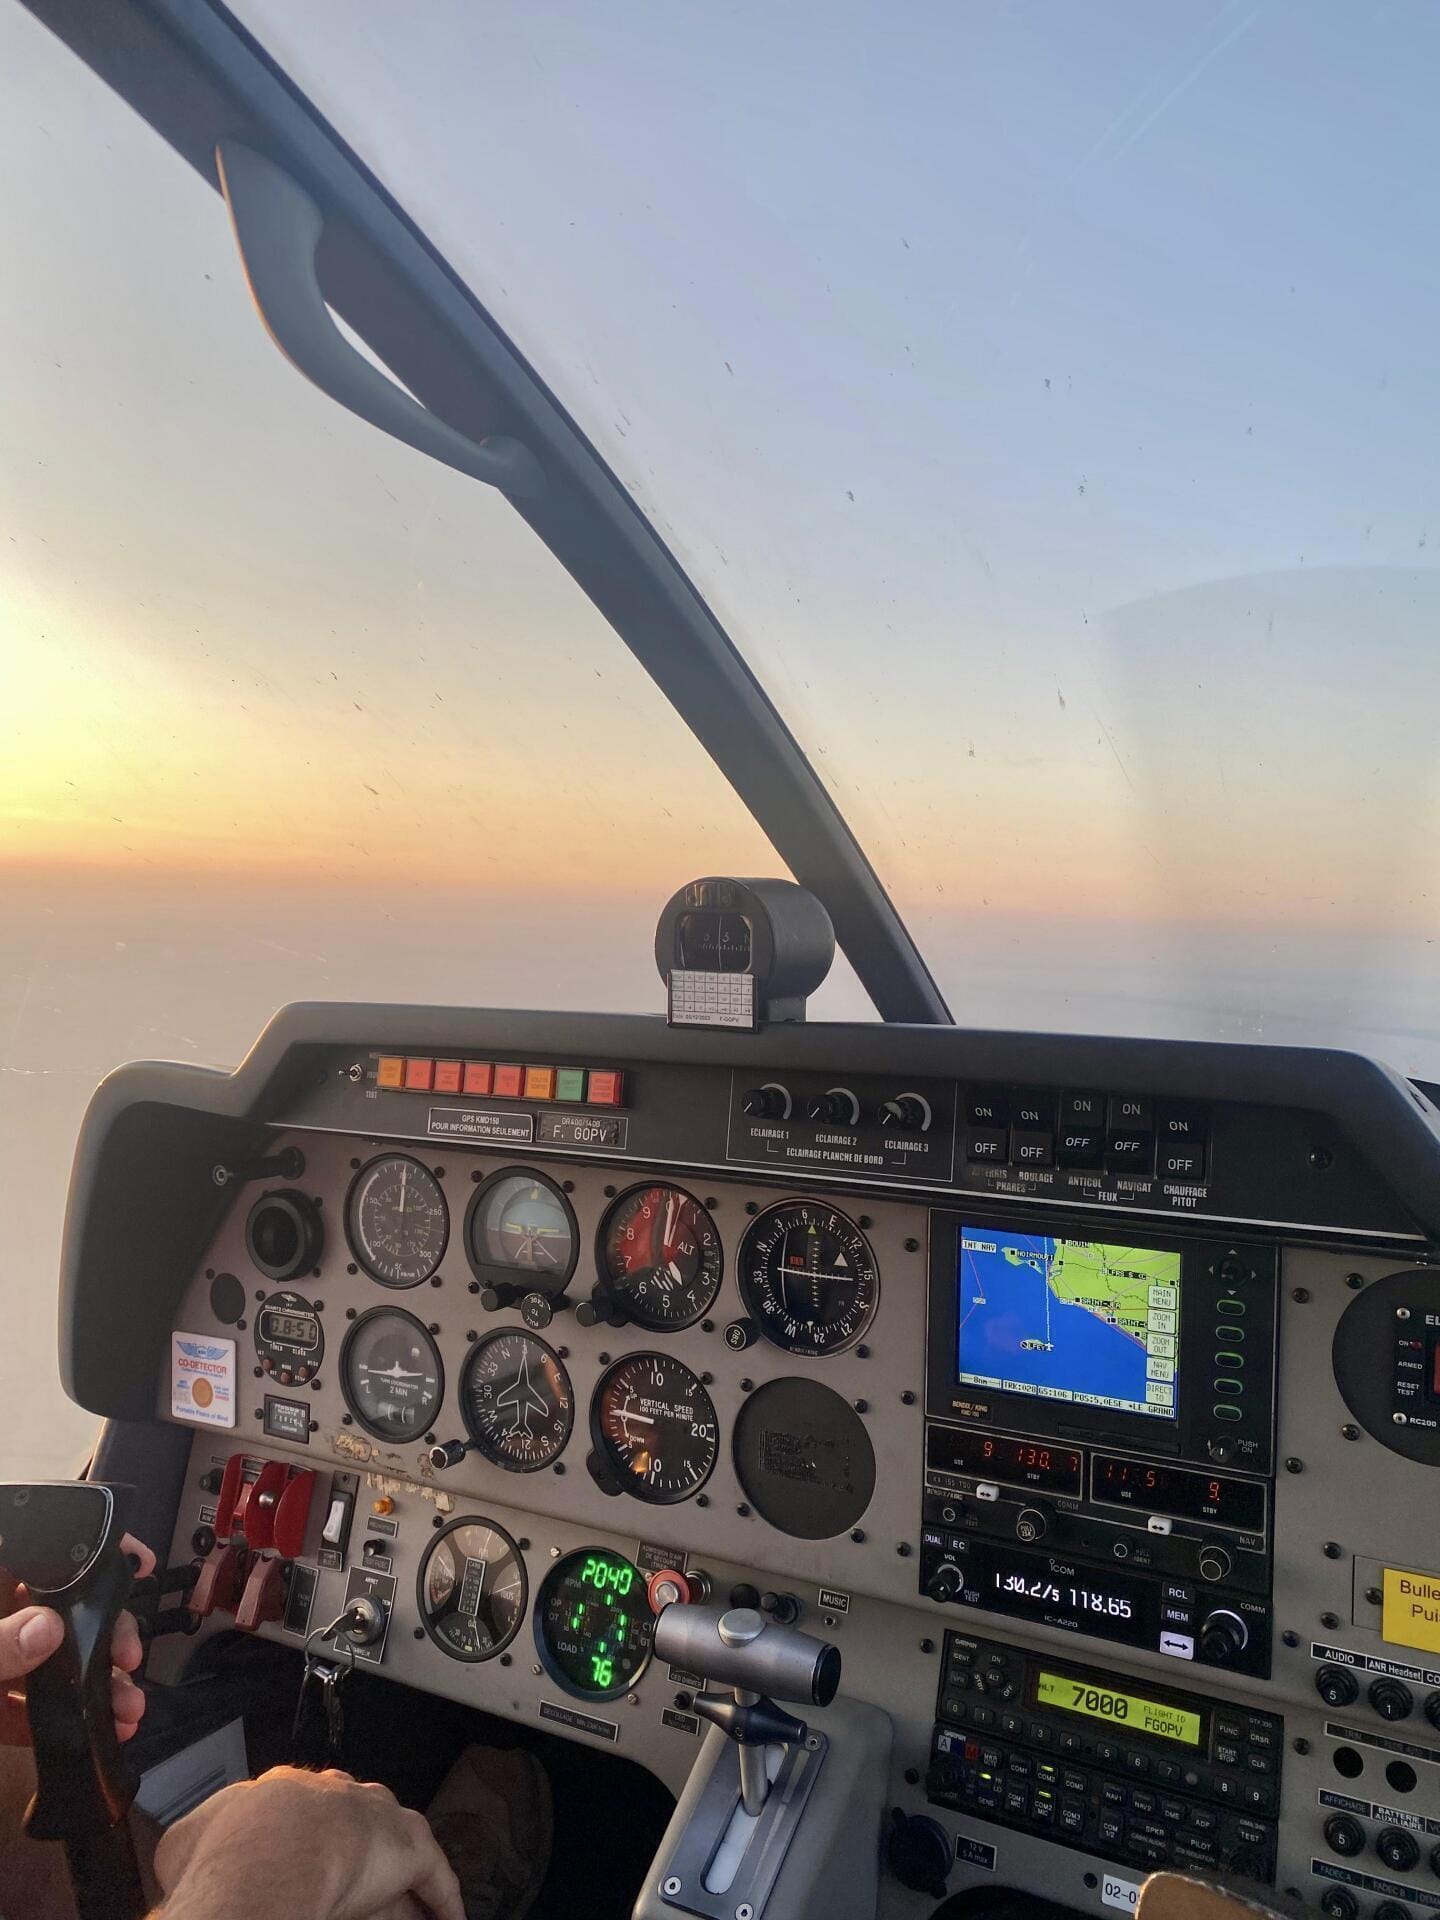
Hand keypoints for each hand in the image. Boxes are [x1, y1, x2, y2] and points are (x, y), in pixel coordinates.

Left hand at [0, 1532, 153, 1745]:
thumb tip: (49, 1629)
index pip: (48, 1554)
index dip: (95, 1552)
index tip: (138, 1562)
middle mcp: (1, 1621)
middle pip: (67, 1610)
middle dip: (110, 1633)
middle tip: (129, 1655)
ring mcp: (1, 1664)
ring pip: (59, 1662)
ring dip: (99, 1685)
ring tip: (126, 1709)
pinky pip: (37, 1708)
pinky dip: (70, 1720)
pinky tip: (98, 1731)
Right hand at [154, 1767, 462, 1919]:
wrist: (267, 1853)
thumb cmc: (226, 1855)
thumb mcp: (185, 1847)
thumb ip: (195, 1847)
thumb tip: (185, 1863)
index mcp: (279, 1794)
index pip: (298, 1813)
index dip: (301, 1842)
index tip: (303, 1868)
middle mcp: (332, 1794)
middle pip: (352, 1822)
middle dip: (355, 1851)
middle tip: (355, 1893)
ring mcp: (374, 1814)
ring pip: (392, 1844)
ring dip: (397, 1876)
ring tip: (401, 1910)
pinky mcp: (408, 1847)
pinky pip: (433, 1875)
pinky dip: (441, 1898)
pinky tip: (450, 1919)